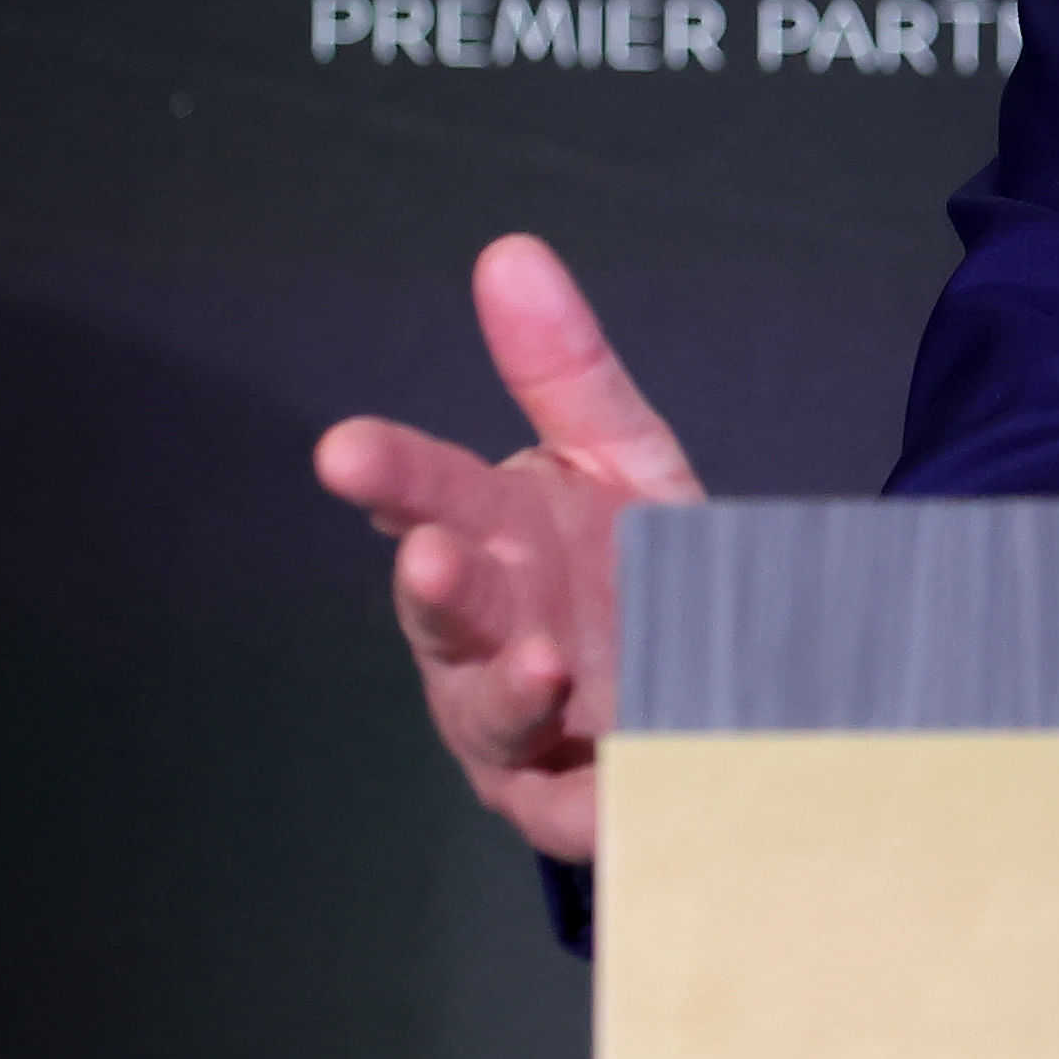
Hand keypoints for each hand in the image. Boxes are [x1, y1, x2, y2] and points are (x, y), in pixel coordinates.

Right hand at [311, 235, 702, 864]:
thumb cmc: (634, 563)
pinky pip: (576, 805)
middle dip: (437, 586)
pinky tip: (616, 776)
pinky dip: (592, 793)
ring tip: (543, 667)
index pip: (427, 494)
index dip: (390, 476)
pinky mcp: (569, 800)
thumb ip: (565, 370)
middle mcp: (484, 632)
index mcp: (491, 536)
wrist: (710, 678)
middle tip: (430, 554)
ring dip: (506, 691)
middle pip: (446, 611)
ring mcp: (517, 724)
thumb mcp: (619, 459)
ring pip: (492, 714)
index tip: (348, 452)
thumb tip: (510, 253)